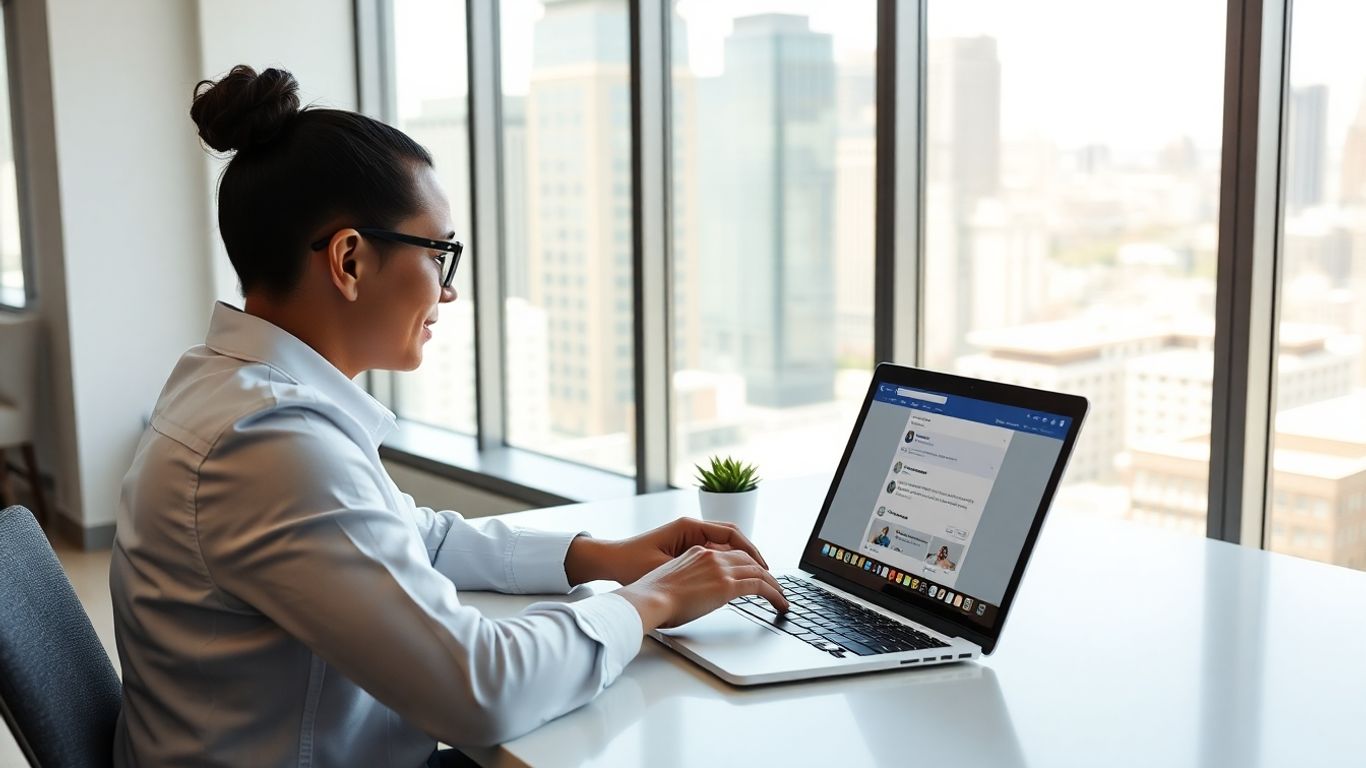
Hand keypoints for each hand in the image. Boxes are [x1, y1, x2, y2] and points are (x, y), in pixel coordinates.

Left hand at [564, 517, 772, 587]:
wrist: (609, 562)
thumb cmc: (632, 564)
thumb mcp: (667, 569)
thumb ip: (697, 571)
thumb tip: (727, 576)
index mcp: (689, 528)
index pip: (731, 534)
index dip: (751, 551)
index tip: (765, 568)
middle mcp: (691, 529)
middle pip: (733, 539)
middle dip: (752, 557)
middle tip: (769, 576)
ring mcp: (688, 539)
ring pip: (725, 547)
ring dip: (741, 561)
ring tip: (758, 580)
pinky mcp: (683, 550)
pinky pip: (714, 554)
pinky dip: (727, 565)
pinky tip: (734, 581)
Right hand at [614, 546, 788, 630]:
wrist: (648, 599)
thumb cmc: (652, 597)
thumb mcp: (672, 581)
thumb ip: (688, 581)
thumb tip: (696, 595)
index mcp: (696, 551)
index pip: (729, 554)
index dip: (745, 564)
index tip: (753, 574)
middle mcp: (710, 556)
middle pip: (747, 560)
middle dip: (764, 573)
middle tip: (774, 586)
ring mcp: (720, 568)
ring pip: (758, 572)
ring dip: (774, 585)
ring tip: (781, 597)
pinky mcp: (727, 585)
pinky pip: (760, 586)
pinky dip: (774, 594)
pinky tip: (780, 604)